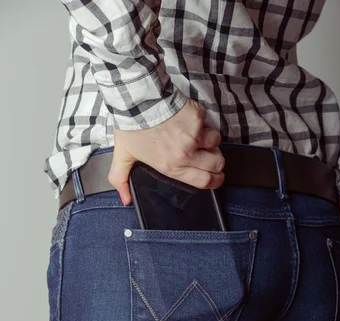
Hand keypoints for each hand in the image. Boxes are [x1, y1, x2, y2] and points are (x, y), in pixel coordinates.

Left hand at [107, 98, 224, 204]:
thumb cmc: (131, 127)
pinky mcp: (198, 117)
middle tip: (211, 158)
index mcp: (172, 166)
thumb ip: (121, 179)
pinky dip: (202, 122)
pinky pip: (208, 122)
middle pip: (217, 163)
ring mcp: (194, 135)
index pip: (204, 181)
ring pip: (216, 142)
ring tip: (198, 136)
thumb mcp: (123, 156)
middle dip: (217, 162)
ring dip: (210, 140)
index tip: (216, 178)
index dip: (215, 181)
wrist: (136, 99)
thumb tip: (126, 200)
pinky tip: (189, 120)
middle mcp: (186, 154)